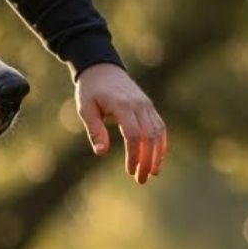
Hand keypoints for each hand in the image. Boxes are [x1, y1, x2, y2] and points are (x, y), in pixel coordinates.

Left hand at [76, 63, 167, 183]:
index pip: (133, 135)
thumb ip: (94, 130)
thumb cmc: (90, 91)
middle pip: (149, 136)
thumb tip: (101, 153)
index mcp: (122, 106)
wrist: (102, 68)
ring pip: (158, 132)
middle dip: (147, 160)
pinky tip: (157, 158)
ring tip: (152, 173)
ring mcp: (146, 105)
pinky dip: (161, 143)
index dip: (134, 155)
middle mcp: (139, 105)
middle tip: (141, 180)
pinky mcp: (149, 106)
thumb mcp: (86, 109)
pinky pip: (159, 126)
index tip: (130, 171)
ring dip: (157, 154)